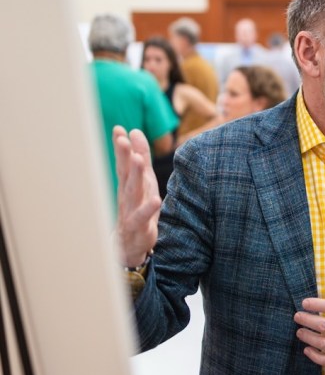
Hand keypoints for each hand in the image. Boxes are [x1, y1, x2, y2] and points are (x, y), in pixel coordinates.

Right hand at [113, 126, 160, 267]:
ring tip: (137, 160)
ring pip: (132, 192)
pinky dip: (148, 208)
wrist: (130, 245)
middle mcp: (127, 195)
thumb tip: (135, 131)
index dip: (121, 147)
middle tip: (122, 140)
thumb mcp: (143, 180)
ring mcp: (131, 211)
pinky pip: (143, 217)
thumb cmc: (138, 207)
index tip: (118, 129)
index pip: (123, 163)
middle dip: (123, 156)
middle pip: (125, 174)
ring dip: (134, 176)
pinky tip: (155, 199)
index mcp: (128, 184)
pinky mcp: (139, 227)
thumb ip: (140, 157)